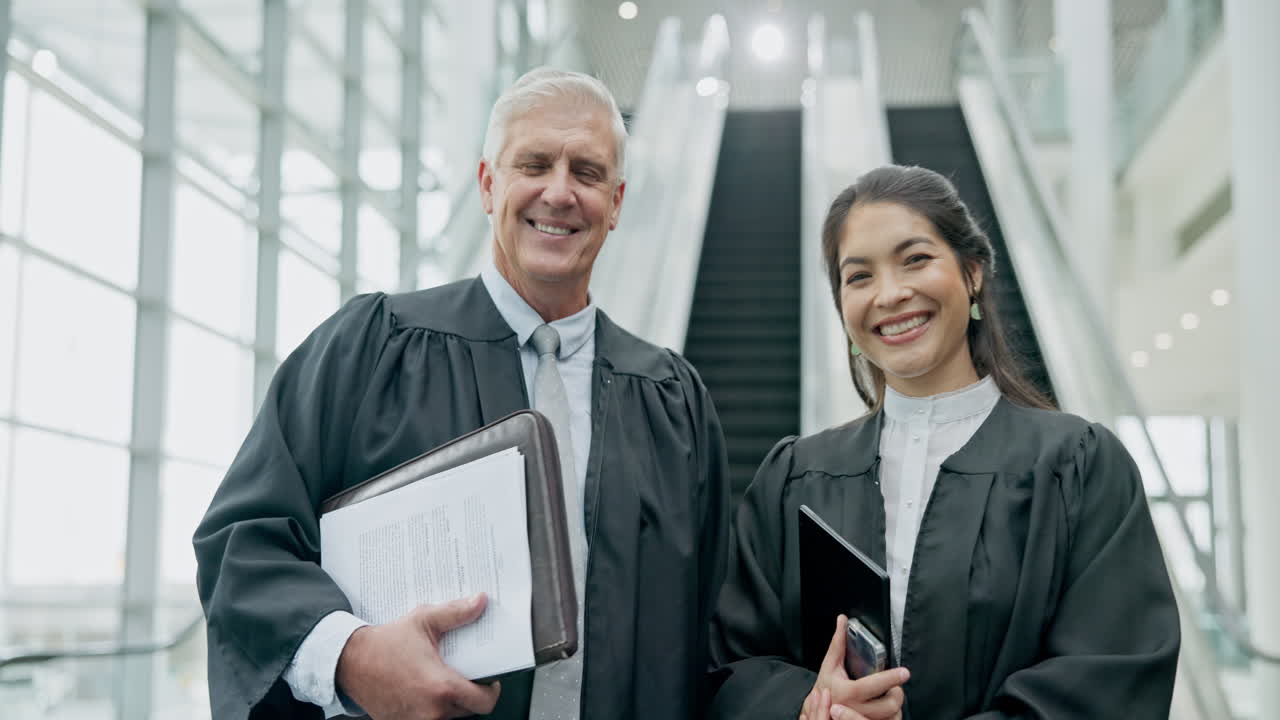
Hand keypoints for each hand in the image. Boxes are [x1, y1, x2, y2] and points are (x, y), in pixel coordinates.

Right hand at [335, 593, 501, 719]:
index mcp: (442, 688)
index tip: (488, 680)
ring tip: (440, 680)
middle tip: (462, 675)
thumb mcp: (423, 621)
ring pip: (448, 717)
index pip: (484, 702)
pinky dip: (430, 708)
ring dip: (450, 703)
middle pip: (468, 711)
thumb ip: (456, 613)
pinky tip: (423, 690)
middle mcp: (431, 711)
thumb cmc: (384, 643)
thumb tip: (480, 602)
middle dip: (469, 694)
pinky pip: (427, 719)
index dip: (490, 691)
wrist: (349, 662)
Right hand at [800, 615, 907, 719]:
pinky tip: (886, 709)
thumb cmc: (826, 687)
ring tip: (890, 697)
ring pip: (892, 716)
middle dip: (897, 693)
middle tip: (895, 686)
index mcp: (847, 692)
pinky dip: (892, 716)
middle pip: (890, 705)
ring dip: (896, 706)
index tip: (904, 672)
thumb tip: (842, 620)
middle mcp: (855, 710)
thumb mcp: (829, 665)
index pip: (873, 686)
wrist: (819, 711)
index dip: (891, 678)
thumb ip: (838, 642)